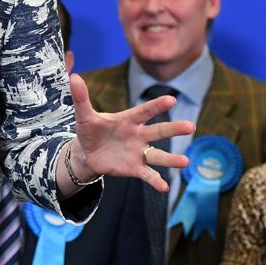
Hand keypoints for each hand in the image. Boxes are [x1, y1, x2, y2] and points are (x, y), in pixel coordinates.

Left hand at [64, 74, 194, 191]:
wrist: (88, 153)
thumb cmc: (91, 130)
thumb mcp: (84, 115)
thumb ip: (81, 98)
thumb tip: (75, 77)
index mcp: (128, 120)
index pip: (144, 111)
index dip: (156, 105)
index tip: (171, 99)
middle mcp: (138, 135)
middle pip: (158, 131)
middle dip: (174, 129)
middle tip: (190, 126)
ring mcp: (138, 152)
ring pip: (158, 155)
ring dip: (171, 159)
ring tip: (185, 161)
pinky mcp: (134, 168)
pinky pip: (147, 174)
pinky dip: (155, 181)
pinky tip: (164, 187)